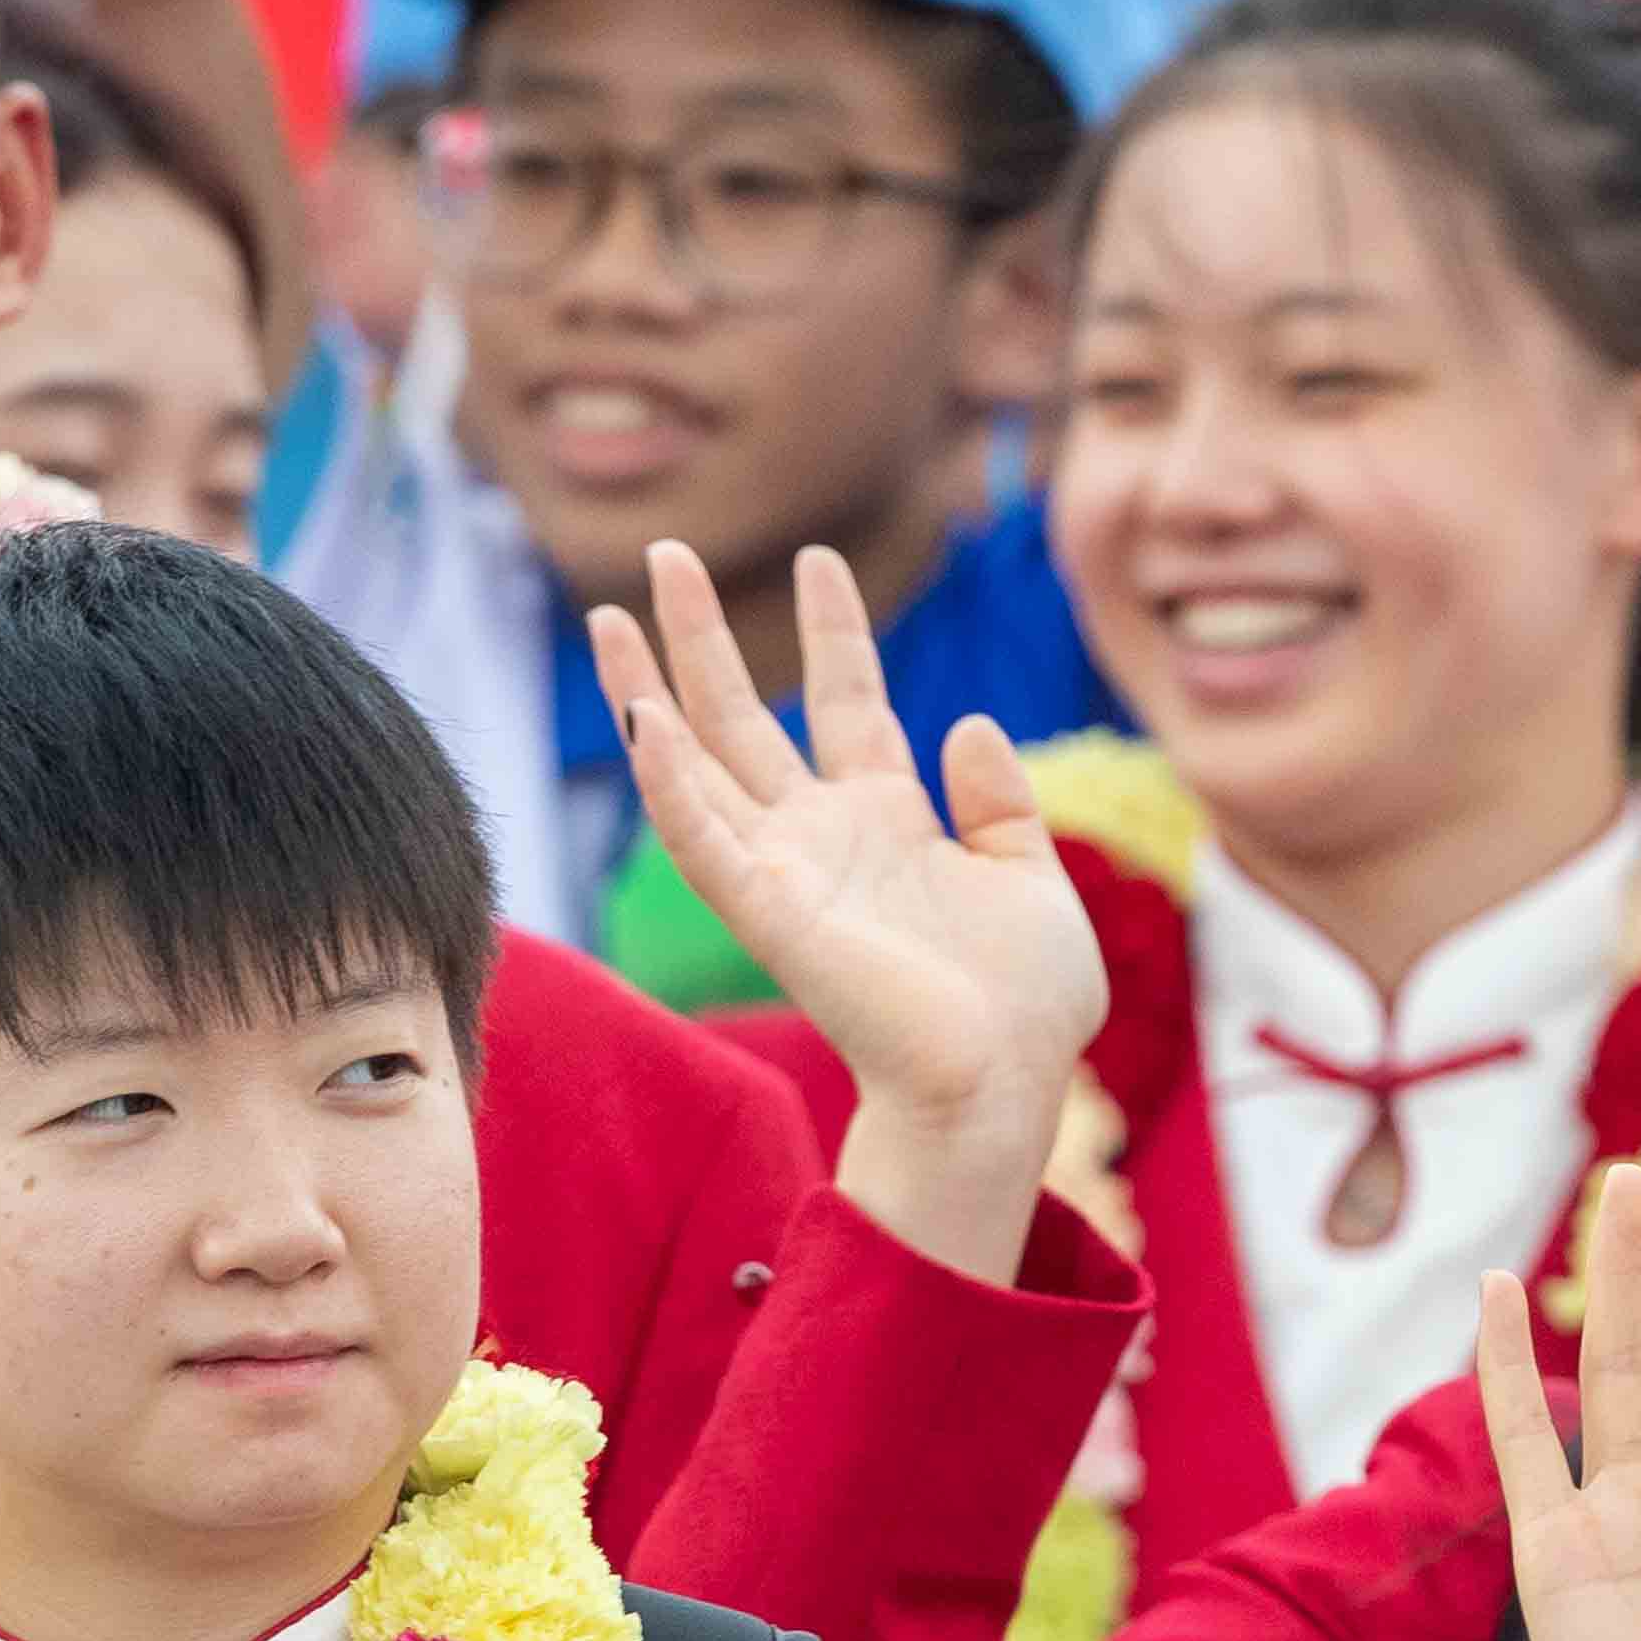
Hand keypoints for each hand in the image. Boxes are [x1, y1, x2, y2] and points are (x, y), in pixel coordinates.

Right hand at [592, 537, 1102, 1291]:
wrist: (1004, 1087)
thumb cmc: (1026, 1007)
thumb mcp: (1033, 878)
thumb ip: (1000, 802)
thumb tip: (969, 722)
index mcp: (890, 820)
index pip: (847, 699)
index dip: (833, 629)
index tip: (820, 557)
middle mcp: (825, 837)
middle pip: (743, 716)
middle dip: (703, 636)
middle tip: (667, 553)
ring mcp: (788, 871)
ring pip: (696, 764)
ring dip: (647, 690)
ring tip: (607, 614)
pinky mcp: (768, 913)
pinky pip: (701, 839)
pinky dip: (668, 782)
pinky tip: (640, 717)